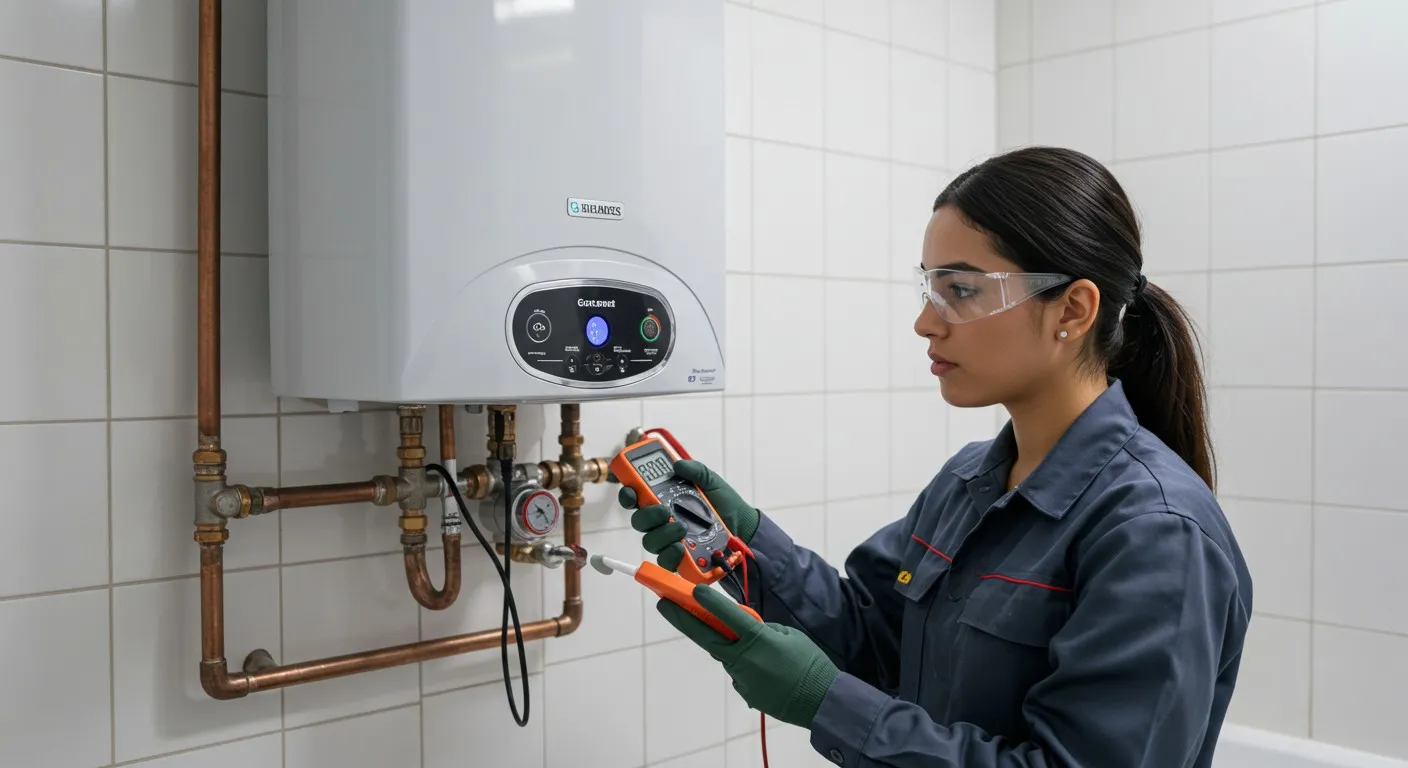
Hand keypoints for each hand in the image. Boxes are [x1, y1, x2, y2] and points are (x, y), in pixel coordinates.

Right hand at [617, 460, 760, 570]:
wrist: (744, 527)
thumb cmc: (725, 504)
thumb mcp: (711, 481)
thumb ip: (695, 470)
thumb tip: (678, 464)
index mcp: (664, 500)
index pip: (636, 498)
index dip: (628, 494)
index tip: (631, 491)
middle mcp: (662, 521)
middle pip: (639, 521)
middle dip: (647, 515)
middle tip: (663, 510)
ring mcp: (669, 540)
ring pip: (650, 540)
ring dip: (663, 533)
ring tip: (681, 527)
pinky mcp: (679, 558)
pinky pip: (665, 560)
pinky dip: (671, 554)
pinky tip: (681, 547)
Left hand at [658, 584, 838, 728]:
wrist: (821, 701)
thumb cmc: (810, 664)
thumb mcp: (788, 636)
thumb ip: (762, 629)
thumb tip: (745, 628)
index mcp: (758, 640)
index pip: (729, 616)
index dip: (709, 602)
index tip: (693, 590)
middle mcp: (744, 659)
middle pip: (706, 636)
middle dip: (682, 618)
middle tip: (664, 604)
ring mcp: (742, 678)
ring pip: (727, 654)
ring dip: (731, 646)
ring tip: (766, 652)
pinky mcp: (745, 691)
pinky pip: (740, 672)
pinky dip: (749, 667)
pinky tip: (771, 672)